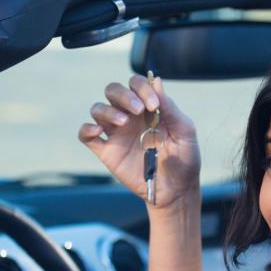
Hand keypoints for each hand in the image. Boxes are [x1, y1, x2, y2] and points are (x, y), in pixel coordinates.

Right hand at [79, 75, 200, 208]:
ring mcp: (117, 134)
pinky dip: (87, 129)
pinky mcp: (107, 152)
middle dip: (123, 95)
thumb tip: (157, 80)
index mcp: (148, 108)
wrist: (176, 190)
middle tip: (138, 109)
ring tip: (123, 122)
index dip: (142, 88)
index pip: (136, 84)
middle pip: (113, 91)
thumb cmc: (184, 159)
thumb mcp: (184, 131)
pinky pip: (87, 135)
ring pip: (98, 109)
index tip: (154, 106)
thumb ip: (170, 107)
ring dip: (107, 111)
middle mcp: (130, 117)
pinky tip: (98, 131)